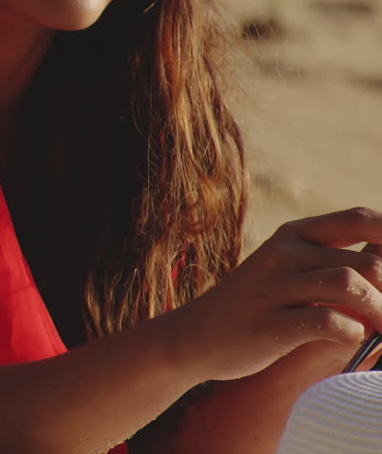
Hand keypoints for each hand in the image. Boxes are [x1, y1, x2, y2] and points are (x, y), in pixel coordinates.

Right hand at [162, 207, 381, 382]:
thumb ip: (329, 260)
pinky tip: (350, 339)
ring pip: (350, 285)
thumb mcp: (285, 269)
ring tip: (381, 328)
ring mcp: (274, 288)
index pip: (358, 219)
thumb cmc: (253, 305)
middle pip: (365, 262)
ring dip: (379, 311)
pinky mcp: (270, 325)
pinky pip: (328, 323)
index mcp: (292, 235)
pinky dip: (352, 333)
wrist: (194, 335)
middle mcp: (284, 254)